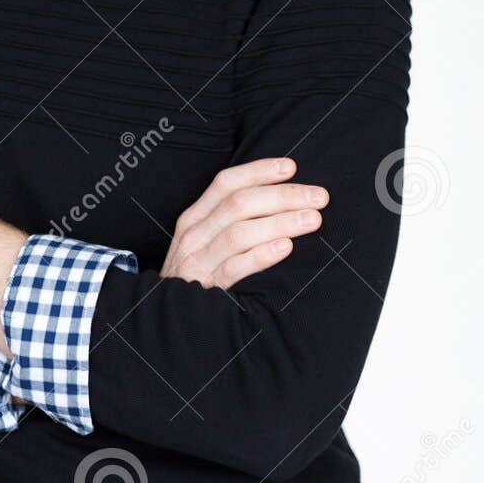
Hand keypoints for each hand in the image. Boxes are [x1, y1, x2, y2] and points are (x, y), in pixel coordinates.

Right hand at [160, 157, 327, 291]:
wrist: (165, 314)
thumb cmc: (196, 273)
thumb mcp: (204, 240)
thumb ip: (231, 220)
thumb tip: (280, 199)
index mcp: (195, 216)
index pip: (227, 183)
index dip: (259, 171)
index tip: (291, 167)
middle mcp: (195, 233)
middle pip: (239, 204)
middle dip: (283, 196)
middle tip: (318, 197)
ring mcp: (198, 260)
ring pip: (240, 232)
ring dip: (280, 222)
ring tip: (312, 220)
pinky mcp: (206, 286)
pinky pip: (235, 268)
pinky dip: (261, 256)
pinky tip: (286, 248)